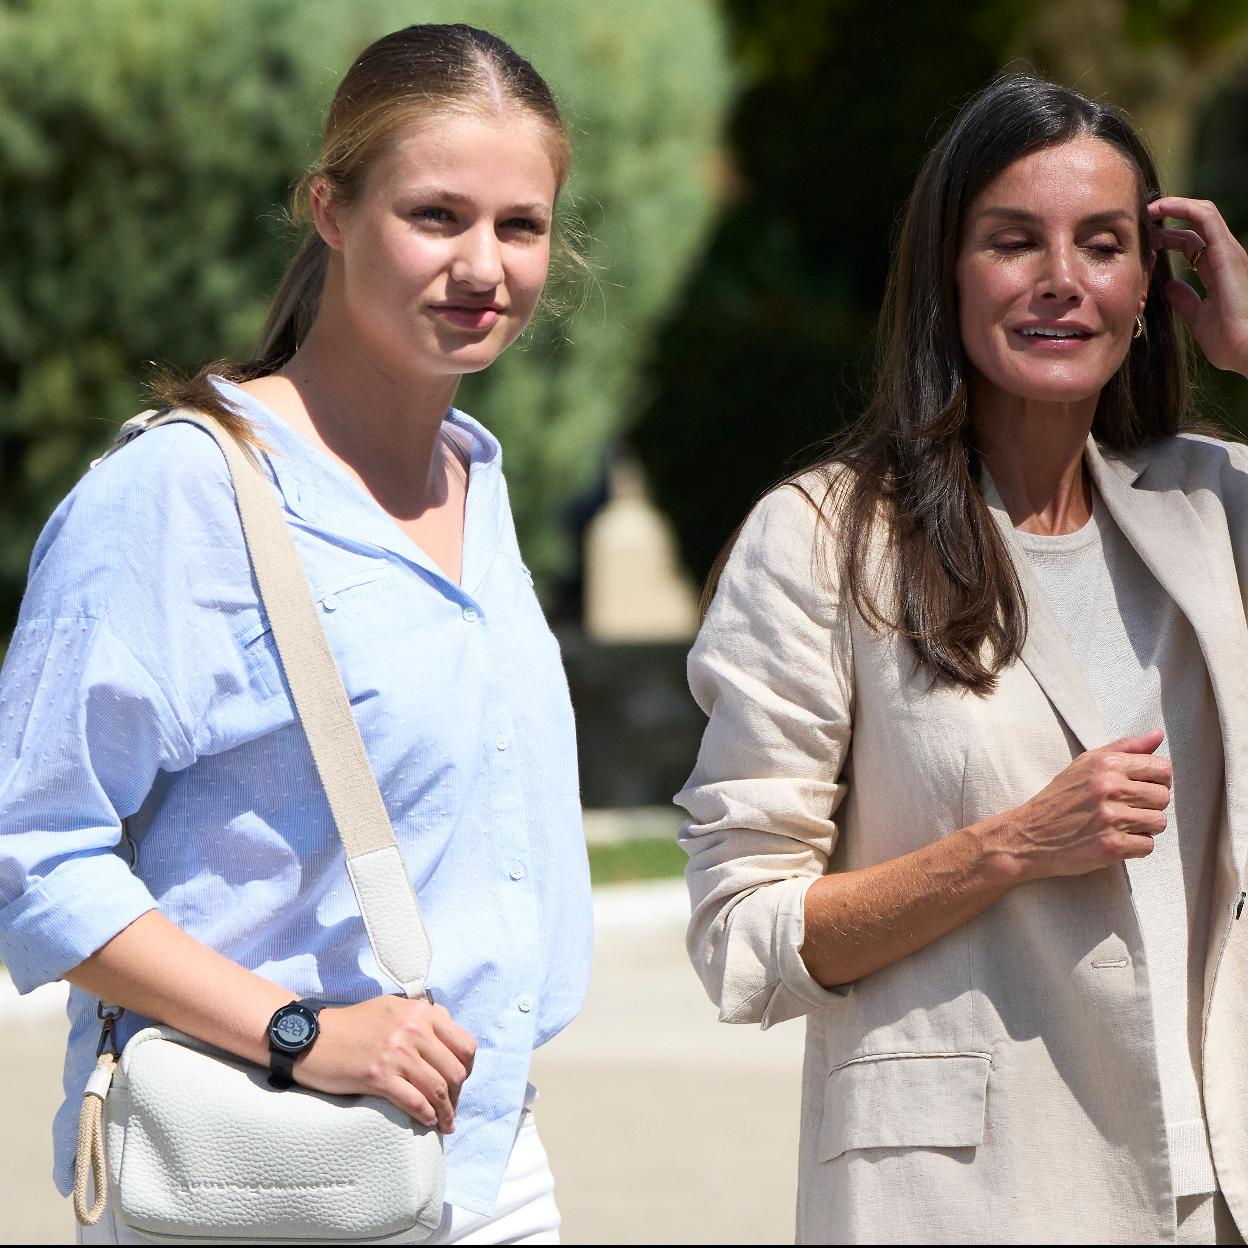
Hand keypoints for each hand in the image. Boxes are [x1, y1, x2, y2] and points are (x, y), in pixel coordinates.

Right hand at [294, 994, 475, 1132]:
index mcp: (421, 1012)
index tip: (461, 1082)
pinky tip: (426, 1122)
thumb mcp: (393, 1008)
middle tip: (452, 1108)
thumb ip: (423, 1016)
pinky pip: (413, 1101)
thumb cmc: (353, 1024)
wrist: (313, 1037)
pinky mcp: (378, 1075)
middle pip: (455, 1070)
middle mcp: (413, 1029)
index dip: (467, 1068)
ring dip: (446, 1112)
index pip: (465, 1044)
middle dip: (458, 1095)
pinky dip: (425, 1115)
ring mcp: (396, 1053)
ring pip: (437, 1088)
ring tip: (445, 1123)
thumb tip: (450, 1027)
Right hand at [980, 730, 1171, 882]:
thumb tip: (1157, 735)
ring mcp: (1111, 818)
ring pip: (1159, 822)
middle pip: (1163, 797)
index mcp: (1105, 764)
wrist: (1029, 834)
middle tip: (1127, 809)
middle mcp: (1109, 788)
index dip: (1156, 781)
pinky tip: (1115, 839)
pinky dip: (1135, 847)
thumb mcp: (1085, 764)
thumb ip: (1124, 748)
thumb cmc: (1059, 798)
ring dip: (1144, 827)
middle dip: (1150, 805)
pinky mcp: (1111, 846)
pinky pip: (1147, 846)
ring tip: (1120, 825)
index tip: (1140, 788)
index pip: (1161, 769)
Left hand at [1149, 196, 1247, 375]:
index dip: (1168, 239)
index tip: (1145, 241)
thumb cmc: (1228, 340)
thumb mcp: (1197, 317)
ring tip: (1148, 209)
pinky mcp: (1226, 250)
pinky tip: (1161, 207)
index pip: (1192, 244)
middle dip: (1167, 221)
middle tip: (1140, 223)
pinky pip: (1206, 217)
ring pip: (1202, 214)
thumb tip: (1169, 287)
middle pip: (1194, 228)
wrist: (1246, 350)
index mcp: (1217, 272)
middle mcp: (1225, 257)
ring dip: (1173, 207)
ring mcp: (1228, 252)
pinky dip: (1183, 207)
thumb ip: (1185, 300)